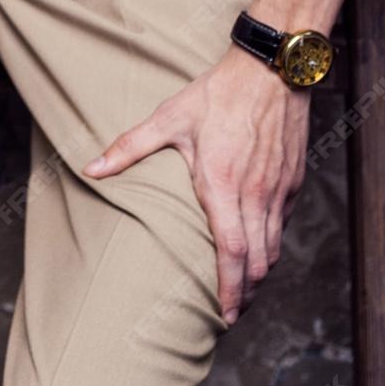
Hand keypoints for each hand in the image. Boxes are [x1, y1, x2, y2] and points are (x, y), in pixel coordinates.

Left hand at [80, 45, 310, 326]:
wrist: (271, 69)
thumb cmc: (218, 92)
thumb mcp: (169, 117)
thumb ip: (129, 148)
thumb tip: (91, 167)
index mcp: (223, 184)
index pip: (232, 253)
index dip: (229, 290)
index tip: (224, 316)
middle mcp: (255, 193)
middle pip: (258, 262)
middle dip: (245, 294)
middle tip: (230, 312)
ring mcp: (278, 189)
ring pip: (274, 247)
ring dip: (259, 274)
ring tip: (242, 289)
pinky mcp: (293, 180)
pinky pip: (283, 223)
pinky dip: (272, 243)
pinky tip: (258, 247)